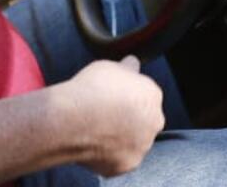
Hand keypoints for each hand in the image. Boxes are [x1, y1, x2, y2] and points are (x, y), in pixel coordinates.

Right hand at [59, 56, 163, 175]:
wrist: (73, 119)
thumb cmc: (91, 89)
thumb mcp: (110, 66)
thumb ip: (127, 68)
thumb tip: (132, 63)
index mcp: (153, 95)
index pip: (147, 94)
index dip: (129, 95)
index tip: (114, 96)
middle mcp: (154, 121)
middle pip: (144, 119)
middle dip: (130, 117)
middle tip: (105, 113)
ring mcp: (141, 145)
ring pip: (134, 141)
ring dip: (121, 136)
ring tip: (96, 128)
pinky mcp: (127, 164)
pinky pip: (119, 158)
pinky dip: (109, 153)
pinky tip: (93, 143)